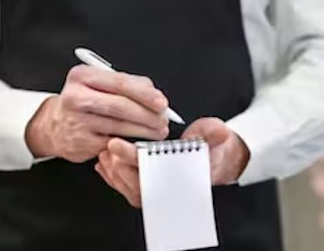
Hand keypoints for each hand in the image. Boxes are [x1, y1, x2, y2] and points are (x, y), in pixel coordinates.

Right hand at [25, 65, 169, 162]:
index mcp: (82, 76)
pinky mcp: (82, 143)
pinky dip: (131, 142)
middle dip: (147, 114)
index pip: (120, 83)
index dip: (145, 94)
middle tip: (163, 120)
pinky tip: (140, 140)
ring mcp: (77, 121)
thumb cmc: (84, 102)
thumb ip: (127, 84)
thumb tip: (153, 94)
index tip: (162, 102)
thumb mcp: (99, 84)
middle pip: (120, 106)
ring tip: (157, 130)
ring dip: (144, 130)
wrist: (54, 126)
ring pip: (120, 126)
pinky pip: (114, 142)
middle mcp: (75, 97)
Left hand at [96, 117, 249, 207]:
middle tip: (108, 150)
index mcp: (186, 175)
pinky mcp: (151, 185)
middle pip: (141, 185)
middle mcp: (171, 186)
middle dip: (121, 168)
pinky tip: (104, 165)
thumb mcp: (215, 133)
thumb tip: (219, 132)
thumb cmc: (213, 146)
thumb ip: (213, 133)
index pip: (158, 170)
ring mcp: (160, 188)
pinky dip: (114, 178)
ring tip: (105, 155)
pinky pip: (130, 189)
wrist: (216, 158)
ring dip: (115, 174)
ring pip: (133, 190)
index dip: (136, 159)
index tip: (119, 147)